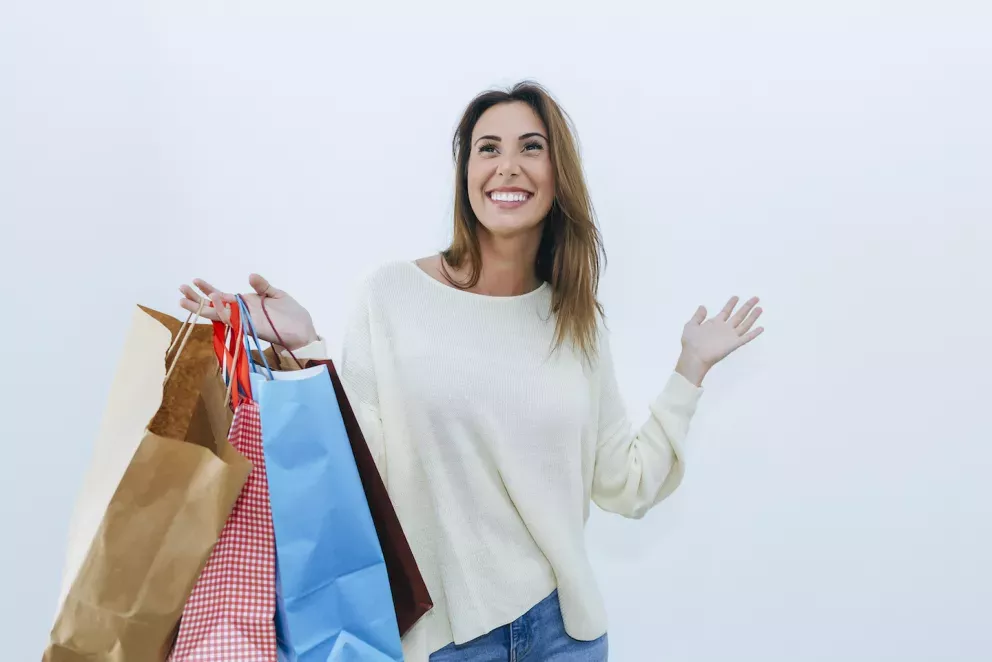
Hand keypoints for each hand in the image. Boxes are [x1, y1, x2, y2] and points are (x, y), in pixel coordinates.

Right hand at [179, 274, 318, 350]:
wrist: (302, 331)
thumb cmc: (291, 315)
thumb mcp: (276, 295)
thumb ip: (262, 286)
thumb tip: (250, 275)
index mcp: (245, 305)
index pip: (221, 297)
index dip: (208, 289)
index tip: (194, 280)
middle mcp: (240, 313)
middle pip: (213, 307)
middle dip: (196, 299)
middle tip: (180, 288)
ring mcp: (243, 321)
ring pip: (217, 314)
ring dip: (202, 306)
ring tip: (184, 298)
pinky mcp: (250, 327)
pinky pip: (232, 320)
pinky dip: (221, 312)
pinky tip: (211, 303)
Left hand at [676, 296, 763, 384]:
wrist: (694, 356)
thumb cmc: (690, 342)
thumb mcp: (691, 325)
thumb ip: (698, 316)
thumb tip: (703, 306)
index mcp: (715, 323)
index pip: (726, 311)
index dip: (731, 304)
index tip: (736, 297)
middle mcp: (724, 329)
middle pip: (739, 315)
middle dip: (747, 306)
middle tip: (755, 298)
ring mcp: (730, 336)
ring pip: (744, 324)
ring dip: (752, 317)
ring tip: (760, 308)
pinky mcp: (733, 344)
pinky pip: (746, 338)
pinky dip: (754, 333)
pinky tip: (761, 328)